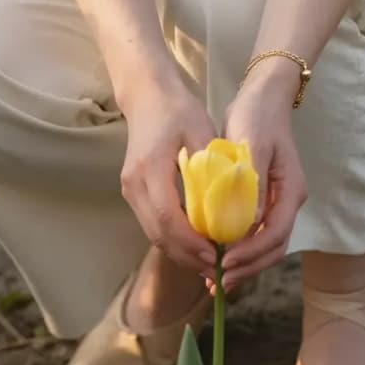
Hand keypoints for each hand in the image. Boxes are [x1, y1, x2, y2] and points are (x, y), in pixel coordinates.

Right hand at [119, 67, 218, 277]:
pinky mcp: (133, 192)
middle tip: (218, 267)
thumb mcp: (201, 131)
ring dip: (180, 251)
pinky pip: (153, 224)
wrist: (147, 96)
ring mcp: (130, 190)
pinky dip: (174, 239)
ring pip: (153, 234)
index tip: (216, 253)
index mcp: (150, 168)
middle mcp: (134, 184)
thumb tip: (235, 205)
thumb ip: (213, 168)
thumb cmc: (178, 110)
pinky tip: (196, 243)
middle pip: (157, 234)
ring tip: (211, 260)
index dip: (190, 241)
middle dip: (188, 255)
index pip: (167, 217)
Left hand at [215, 74, 307, 292]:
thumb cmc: (257, 117)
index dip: (252, 254)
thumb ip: (252, 183)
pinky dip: (237, 250)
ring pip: (263, 246)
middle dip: (246, 268)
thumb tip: (248, 223)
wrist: (261, 97)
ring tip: (215, 281)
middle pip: (272, 248)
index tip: (226, 262)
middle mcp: (286, 202)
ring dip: (241, 265)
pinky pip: (252, 234)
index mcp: (291, 191)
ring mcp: (276, 203)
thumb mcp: (253, 144)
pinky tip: (216, 258)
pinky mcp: (261, 201)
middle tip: (218, 282)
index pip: (275, 235)